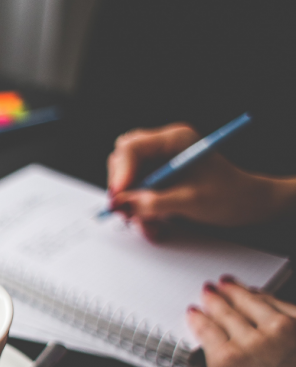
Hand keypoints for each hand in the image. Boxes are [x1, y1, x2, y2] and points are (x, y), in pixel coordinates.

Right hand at [106, 123, 295, 238]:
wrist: (249, 204)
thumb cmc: (229, 196)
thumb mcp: (190, 201)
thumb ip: (154, 201)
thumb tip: (122, 203)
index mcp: (174, 139)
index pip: (132, 148)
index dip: (121, 172)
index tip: (117, 196)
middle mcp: (164, 146)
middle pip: (124, 161)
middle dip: (123, 189)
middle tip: (124, 212)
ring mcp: (161, 162)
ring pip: (129, 180)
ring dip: (133, 205)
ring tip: (148, 226)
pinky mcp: (160, 177)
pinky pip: (138, 192)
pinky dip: (141, 210)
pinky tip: (155, 226)